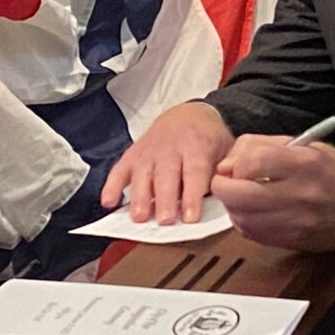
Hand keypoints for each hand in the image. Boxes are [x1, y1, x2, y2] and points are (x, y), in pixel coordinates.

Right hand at [101, 102, 232, 224]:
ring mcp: (149, 151)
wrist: (189, 114)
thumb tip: (226, 192)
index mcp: (197, 145)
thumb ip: (225, 170)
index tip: (190, 217)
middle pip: (166, 175)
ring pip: (142, 174)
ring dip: (139, 196)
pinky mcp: (133, 154)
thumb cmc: (208, 139)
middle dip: (164, 199)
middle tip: (164, 221)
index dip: (191, 195)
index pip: (194, 172)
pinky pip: (119, 170)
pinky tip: (109, 202)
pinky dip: (112, 186)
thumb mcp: (226, 149)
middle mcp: (170, 147)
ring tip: (139, 217)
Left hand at [210, 136, 334, 252]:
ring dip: (233, 207)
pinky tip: (253, 212)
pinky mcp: (294, 241)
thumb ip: (265, 147)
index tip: (234, 164)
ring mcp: (297, 223)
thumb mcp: (308, 146)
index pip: (253, 162)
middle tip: (225, 181)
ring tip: (241, 196)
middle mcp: (301, 194)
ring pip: (242, 219)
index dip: (234, 162)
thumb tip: (230, 161)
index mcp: (306, 164)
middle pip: (239, 195)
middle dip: (223, 187)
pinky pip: (253, 235)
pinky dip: (245, 222)